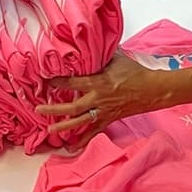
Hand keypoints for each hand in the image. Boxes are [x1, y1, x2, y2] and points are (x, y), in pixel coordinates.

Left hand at [37, 53, 163, 138]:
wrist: (153, 90)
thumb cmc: (135, 73)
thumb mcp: (117, 59)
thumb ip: (100, 54)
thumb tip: (88, 44)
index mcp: (99, 83)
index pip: (74, 83)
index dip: (58, 82)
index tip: (45, 80)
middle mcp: (99, 99)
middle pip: (73, 107)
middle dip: (54, 109)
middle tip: (38, 109)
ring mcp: (103, 112)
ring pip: (81, 122)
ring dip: (64, 126)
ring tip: (49, 130)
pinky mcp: (109, 119)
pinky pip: (94, 131)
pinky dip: (83, 140)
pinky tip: (72, 148)